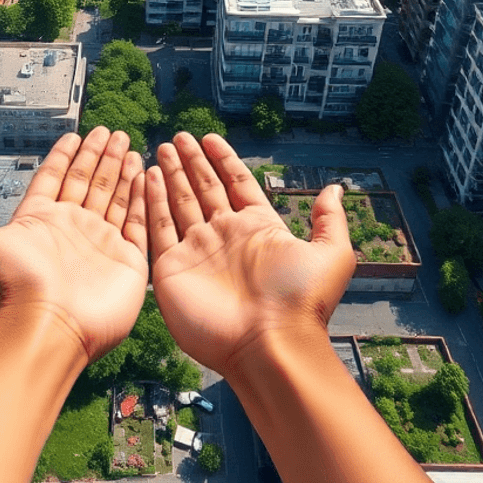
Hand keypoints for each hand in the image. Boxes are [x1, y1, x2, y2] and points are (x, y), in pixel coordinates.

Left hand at [0, 129, 148, 363]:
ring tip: (128, 144)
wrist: (45, 329)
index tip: (76, 135)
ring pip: (113, 197)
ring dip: (121, 170)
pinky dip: (141, 197)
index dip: (65, 156)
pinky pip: (137, 221)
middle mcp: (71, 230)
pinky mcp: (126, 261)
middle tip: (112, 132)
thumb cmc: (10, 286)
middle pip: (88, 182)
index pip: (55, 178)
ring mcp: (100, 244)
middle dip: (99, 156)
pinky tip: (144, 174)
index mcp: (40, 221)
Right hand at [146, 132, 354, 375]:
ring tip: (161, 149)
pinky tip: (146, 178)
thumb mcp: (330, 254)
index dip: (223, 159)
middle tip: (179, 136)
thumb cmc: (300, 302)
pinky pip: (157, 227)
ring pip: (179, 202)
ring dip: (170, 176)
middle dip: (192, 162)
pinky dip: (151, 201)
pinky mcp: (172, 268)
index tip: (210, 137)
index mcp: (257, 227)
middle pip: (204, 188)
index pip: (236, 183)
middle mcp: (225, 236)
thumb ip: (329, 220)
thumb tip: (336, 188)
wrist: (269, 346)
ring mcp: (197, 250)